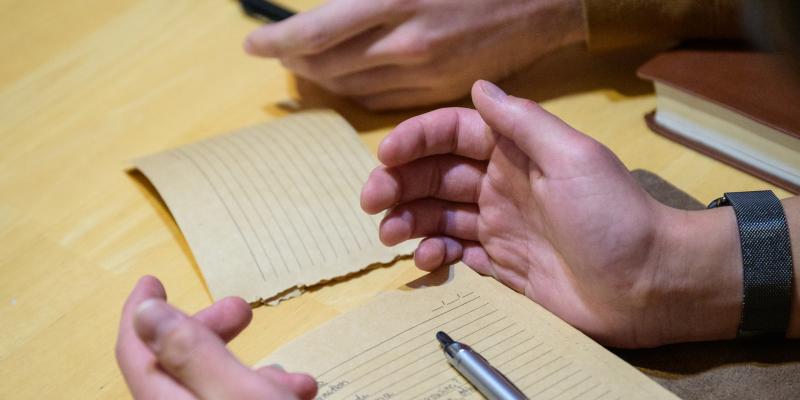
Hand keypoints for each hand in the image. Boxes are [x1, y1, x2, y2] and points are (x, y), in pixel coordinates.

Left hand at [115, 276, 316, 398]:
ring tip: (287, 371)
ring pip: (213, 386)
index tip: (152, 280)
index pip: (136, 352)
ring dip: (247, 366)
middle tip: (241, 310)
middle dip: (211, 331)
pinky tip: (296, 391)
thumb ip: (193, 354)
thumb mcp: (237, 391)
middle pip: (177, 364)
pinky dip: (260, 391)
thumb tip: (146, 312)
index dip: (141, 311)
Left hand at [244, 0, 584, 109]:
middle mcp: (403, 44)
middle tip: (281, 54)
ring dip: (323, 78)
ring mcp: (423, 74)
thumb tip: (327, 5)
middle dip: (296, 62)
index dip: (278, 42)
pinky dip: (357, 91)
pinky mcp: (440, 92)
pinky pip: (383, 101)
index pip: (312, 32)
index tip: (255, 46)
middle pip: (327, 65)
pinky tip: (350, 78)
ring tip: (308, 67)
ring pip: (352, 87)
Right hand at [361, 80, 744, 347]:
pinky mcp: (502, 266)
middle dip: (399, 183)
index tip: (385, 156)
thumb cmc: (613, 217)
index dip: (415, 140)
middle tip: (372, 201)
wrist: (649, 286)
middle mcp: (501, 185)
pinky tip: (427, 260)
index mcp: (516, 153)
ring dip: (407, 220)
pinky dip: (434, 255)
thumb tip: (478, 85)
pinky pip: (456, 254)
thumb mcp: (573, 158)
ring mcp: (499, 227)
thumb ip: (523, 123)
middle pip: (435, 175)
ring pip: (437, 215)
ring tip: (388, 234)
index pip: (453, 134)